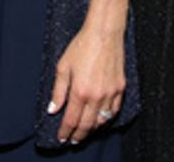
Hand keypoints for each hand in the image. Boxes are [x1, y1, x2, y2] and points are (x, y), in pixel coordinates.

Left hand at [47, 20, 124, 143]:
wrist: (104, 32)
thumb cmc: (82, 46)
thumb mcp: (63, 66)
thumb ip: (58, 91)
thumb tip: (53, 109)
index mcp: (80, 91)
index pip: (71, 120)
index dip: (65, 131)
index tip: (61, 137)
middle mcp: (96, 96)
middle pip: (87, 125)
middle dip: (79, 135)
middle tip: (73, 140)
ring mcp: (110, 93)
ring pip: (102, 120)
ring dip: (93, 129)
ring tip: (86, 131)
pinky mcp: (121, 87)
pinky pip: (114, 110)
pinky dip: (107, 118)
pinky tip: (101, 118)